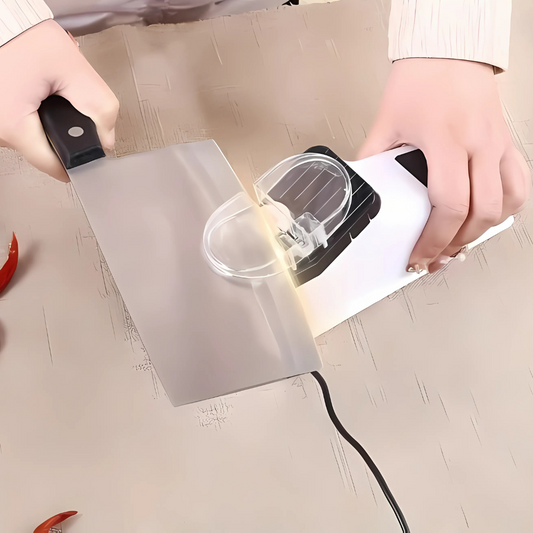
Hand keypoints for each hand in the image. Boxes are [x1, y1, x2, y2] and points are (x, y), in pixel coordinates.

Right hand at [0, 20, 118, 181]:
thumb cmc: (25, 38)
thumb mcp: (73, 68)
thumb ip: (99, 106)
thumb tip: (106, 138)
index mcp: (14, 127)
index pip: (57, 166)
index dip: (80, 159)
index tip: (90, 149)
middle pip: (46, 151)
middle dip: (64, 132)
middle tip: (65, 103)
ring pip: (35, 139)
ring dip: (48, 121)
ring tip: (48, 93)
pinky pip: (23, 126)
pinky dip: (34, 113)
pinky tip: (37, 93)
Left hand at [358, 58, 530, 272]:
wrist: (449, 51)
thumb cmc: (420, 80)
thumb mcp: (387, 121)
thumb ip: (373, 158)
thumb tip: (361, 187)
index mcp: (445, 142)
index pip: (448, 205)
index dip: (434, 239)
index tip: (419, 256)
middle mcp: (478, 146)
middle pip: (480, 213)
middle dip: (455, 244)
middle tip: (435, 258)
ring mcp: (497, 145)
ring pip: (506, 204)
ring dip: (481, 232)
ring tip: (457, 245)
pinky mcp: (506, 144)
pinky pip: (519, 184)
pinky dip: (506, 209)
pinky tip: (487, 219)